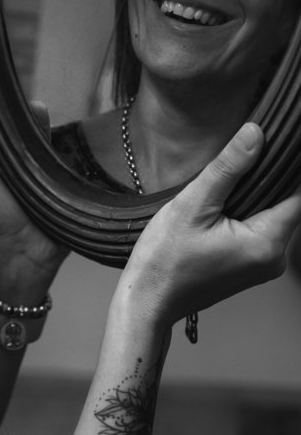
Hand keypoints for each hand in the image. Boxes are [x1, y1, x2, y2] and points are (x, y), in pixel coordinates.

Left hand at [0, 106, 67, 300]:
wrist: (22, 253)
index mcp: (8, 162)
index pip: (14, 130)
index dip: (15, 112)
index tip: (15, 91)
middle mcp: (31, 166)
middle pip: (38, 135)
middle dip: (38, 119)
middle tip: (38, 104)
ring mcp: (54, 177)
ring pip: (59, 148)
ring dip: (57, 134)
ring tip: (53, 114)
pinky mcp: (73, 189)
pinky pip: (79, 168)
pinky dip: (78, 156)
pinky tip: (79, 137)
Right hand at [119, 122, 300, 329]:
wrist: (148, 301)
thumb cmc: (164, 260)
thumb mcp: (193, 205)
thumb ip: (228, 168)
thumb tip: (256, 133)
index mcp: (266, 243)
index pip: (296, 193)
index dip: (285, 164)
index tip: (271, 142)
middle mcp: (273, 258)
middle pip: (286, 203)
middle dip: (264, 179)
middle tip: (233, 166)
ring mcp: (263, 264)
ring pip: (271, 214)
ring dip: (252, 196)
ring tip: (218, 192)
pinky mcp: (250, 266)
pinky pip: (259, 228)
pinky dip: (244, 212)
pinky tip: (218, 210)